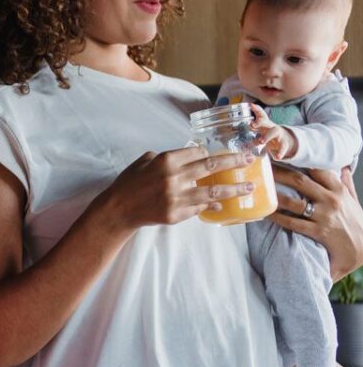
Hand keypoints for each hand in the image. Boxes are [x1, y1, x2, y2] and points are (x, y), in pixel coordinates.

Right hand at [101, 146, 255, 227]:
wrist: (118, 210)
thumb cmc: (129, 183)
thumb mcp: (144, 162)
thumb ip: (165, 158)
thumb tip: (185, 157)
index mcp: (166, 161)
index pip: (198, 152)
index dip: (211, 152)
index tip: (221, 154)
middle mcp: (174, 177)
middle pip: (212, 166)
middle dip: (234, 162)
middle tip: (250, 159)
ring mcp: (177, 197)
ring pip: (213, 191)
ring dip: (234, 188)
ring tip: (249, 187)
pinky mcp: (177, 214)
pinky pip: (200, 208)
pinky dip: (212, 205)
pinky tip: (221, 204)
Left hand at [250, 104, 296, 159]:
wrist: (283, 141)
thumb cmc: (266, 136)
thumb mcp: (258, 134)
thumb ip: (248, 137)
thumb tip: (233, 143)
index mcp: (264, 124)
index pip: (260, 115)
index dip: (257, 109)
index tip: (251, 105)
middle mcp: (271, 126)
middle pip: (266, 121)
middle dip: (259, 122)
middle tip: (252, 125)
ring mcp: (278, 134)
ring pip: (274, 131)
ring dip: (267, 136)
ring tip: (261, 141)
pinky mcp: (284, 142)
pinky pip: (283, 146)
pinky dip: (280, 152)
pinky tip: (277, 157)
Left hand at [269, 166, 362, 279]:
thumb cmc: (357, 224)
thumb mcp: (354, 201)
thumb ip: (347, 184)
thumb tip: (343, 168)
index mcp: (339, 190)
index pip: (318, 170)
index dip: (300, 161)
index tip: (283, 155)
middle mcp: (331, 200)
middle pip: (300, 181)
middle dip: (280, 173)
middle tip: (264, 167)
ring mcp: (324, 216)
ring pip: (294, 202)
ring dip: (275, 195)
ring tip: (260, 189)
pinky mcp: (318, 232)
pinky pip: (293, 222)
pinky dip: (278, 217)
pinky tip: (267, 213)